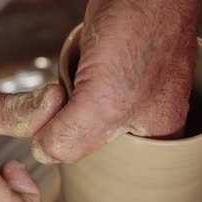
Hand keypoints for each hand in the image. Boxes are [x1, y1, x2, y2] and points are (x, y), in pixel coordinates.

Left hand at [32, 0, 201, 162]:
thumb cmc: (140, 34)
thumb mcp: (103, 103)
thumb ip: (72, 137)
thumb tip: (43, 152)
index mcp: (158, 135)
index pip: (112, 167)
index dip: (82, 155)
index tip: (60, 138)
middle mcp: (146, 118)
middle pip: (97, 143)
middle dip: (72, 129)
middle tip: (62, 109)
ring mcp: (130, 93)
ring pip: (87, 118)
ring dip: (67, 108)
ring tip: (72, 85)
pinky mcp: (113, 71)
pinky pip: (85, 94)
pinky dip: (71, 89)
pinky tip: (71, 74)